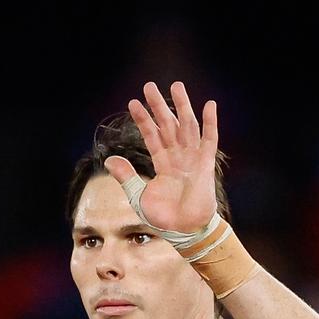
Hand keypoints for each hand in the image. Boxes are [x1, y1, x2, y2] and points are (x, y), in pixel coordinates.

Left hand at [104, 81, 217, 232]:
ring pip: (187, 127)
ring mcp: (192, 159)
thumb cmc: (163, 217)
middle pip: (167, 125)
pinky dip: (210, 123)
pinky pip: (209, 140)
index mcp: (162, 164)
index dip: (143, 120)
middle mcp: (177, 157)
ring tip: (175, 86)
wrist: (184, 231)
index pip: (151, 136)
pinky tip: (208, 105)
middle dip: (159, 106)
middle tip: (149, 86)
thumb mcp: (138, 195)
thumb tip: (109, 158)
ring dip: (182, 106)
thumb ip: (126, 176)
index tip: (132, 103)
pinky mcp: (205, 164)